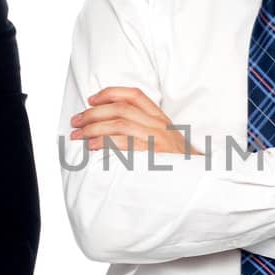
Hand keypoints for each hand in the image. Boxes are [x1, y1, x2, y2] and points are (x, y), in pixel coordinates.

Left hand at [70, 87, 201, 154]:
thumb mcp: (165, 141)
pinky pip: (124, 143)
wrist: (198, 181)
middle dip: (93, 113)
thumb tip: (110, 126)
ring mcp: (157, 140)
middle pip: (120, 109)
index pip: (134, 95)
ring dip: (94, 128)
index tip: (91, 99)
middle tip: (76, 122)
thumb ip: (144, 130)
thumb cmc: (177, 164)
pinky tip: (92, 147)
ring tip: (78, 135)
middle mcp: (159, 125)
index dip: (110, 93)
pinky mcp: (153, 155)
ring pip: (119, 123)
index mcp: (160, 118)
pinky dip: (104, 143)